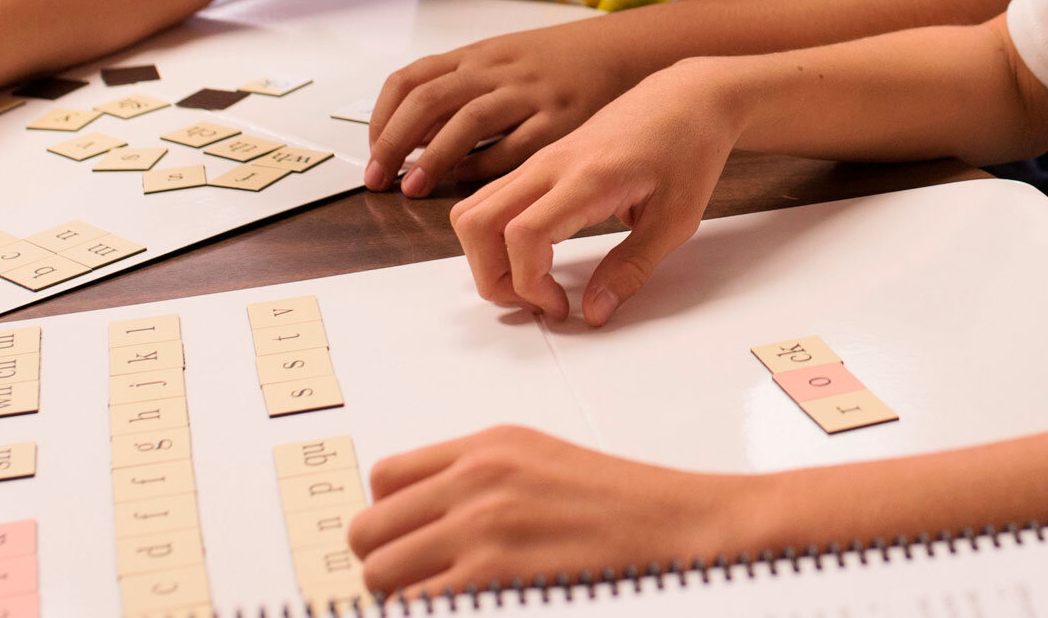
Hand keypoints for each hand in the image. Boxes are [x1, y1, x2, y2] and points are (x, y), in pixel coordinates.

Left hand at [350, 425, 753, 596]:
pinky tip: (463, 606)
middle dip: (384, 561)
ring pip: (379, 575)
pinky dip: (427, 610)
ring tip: (441, 598)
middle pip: (369, 529)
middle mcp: (477, 480)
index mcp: (487, 446)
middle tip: (414, 582)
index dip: (389, 518)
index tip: (404, 540)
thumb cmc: (623, 504)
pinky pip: (417, 605)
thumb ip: (478, 480)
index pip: (385, 478)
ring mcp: (482, 531)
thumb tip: (420, 521)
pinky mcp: (491, 580)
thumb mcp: (541, 462)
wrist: (679, 526)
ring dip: (401, 595)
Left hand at [366, 22, 644, 196]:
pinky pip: (513, 146)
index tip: (373, 153)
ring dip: (433, 157)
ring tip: (412, 189)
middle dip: (394, 142)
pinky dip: (483, 166)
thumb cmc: (553, 64)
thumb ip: (457, 91)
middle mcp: (498, 70)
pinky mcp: (560, 119)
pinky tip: (466, 184)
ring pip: (468, 120)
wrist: (620, 50)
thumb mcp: (499, 61)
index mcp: (477, 56)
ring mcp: (529, 92)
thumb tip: (408, 136)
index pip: (411, 80)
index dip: (382, 119)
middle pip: (430, 100)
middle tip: (378, 179)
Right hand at [450, 61, 741, 324]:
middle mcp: (552, 164)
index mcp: (588, 177)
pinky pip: (492, 199)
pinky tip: (537, 253)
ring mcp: (541, 159)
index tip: (562, 307)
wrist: (690, 96)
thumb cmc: (689, 149)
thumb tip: (593, 313)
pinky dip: (494, 235)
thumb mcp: (676, 220)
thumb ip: (632, 268)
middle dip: (492, 277)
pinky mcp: (541, 161)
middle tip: (537, 301)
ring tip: (533, 281)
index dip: (530, 284)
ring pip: (473, 209)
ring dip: (487, 257)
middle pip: (477, 223)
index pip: (523, 235)